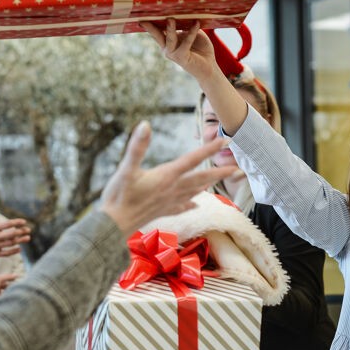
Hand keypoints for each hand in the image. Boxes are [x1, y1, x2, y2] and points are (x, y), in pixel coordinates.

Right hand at [0, 204, 30, 262]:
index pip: (7, 224)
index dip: (16, 222)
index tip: (23, 221)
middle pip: (11, 234)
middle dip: (21, 231)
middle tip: (28, 230)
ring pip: (10, 243)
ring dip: (20, 240)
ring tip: (28, 238)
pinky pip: (6, 253)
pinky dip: (13, 251)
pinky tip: (19, 248)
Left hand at [0, 273, 16, 305]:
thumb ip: (8, 277)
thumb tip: (17, 275)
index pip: (10, 285)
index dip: (15, 285)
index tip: (22, 286)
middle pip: (9, 292)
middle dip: (12, 293)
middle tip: (18, 294)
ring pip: (6, 298)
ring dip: (7, 298)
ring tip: (9, 298)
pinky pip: (2, 304)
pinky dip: (4, 303)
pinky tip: (4, 302)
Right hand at [101, 122, 236, 235]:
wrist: (112, 225)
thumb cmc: (118, 196)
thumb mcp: (125, 169)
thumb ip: (137, 147)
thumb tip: (145, 125)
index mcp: (166, 176)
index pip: (192, 159)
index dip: (209, 149)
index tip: (226, 141)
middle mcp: (172, 189)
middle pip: (201, 178)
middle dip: (220, 171)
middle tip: (237, 168)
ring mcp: (168, 201)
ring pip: (195, 191)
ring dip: (209, 184)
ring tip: (220, 180)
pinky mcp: (162, 210)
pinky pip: (182, 206)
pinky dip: (190, 204)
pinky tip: (195, 204)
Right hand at [143, 19, 222, 81]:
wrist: (209, 66)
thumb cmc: (200, 48)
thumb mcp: (192, 32)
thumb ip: (186, 24)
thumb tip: (183, 12)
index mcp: (167, 41)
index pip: (157, 30)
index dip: (150, 22)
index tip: (142, 14)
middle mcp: (167, 48)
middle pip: (157, 35)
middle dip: (150, 27)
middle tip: (144, 19)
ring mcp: (173, 54)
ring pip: (170, 39)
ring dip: (170, 29)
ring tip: (170, 19)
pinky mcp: (182, 57)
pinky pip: (186, 42)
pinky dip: (191, 32)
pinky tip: (196, 23)